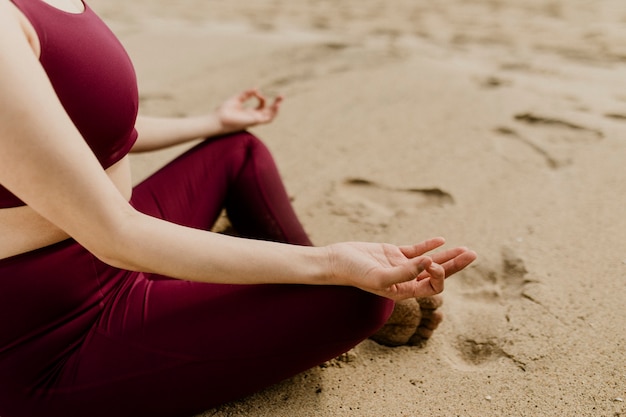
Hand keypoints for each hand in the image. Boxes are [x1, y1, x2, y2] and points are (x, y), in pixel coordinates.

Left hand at [216, 88, 282, 132]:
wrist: (219, 119)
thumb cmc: (225, 111)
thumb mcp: (237, 98)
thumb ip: (246, 94)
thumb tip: (256, 88)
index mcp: (249, 112)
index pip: (261, 105)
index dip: (261, 97)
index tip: (255, 92)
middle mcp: (254, 117)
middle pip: (269, 111)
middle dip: (276, 103)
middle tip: (282, 95)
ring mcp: (255, 120)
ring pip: (270, 115)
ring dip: (277, 108)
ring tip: (281, 98)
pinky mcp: (254, 121)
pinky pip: (267, 119)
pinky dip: (273, 112)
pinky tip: (276, 105)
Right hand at [327, 237, 475, 300]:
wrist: (334, 261)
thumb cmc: (353, 272)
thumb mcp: (379, 276)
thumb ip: (404, 272)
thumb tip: (430, 262)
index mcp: (403, 292)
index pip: (432, 286)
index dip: (439, 275)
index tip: (432, 263)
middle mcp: (405, 281)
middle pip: (437, 275)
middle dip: (455, 265)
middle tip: (473, 254)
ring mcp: (400, 266)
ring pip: (430, 262)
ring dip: (447, 255)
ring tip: (466, 249)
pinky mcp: (393, 253)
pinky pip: (416, 250)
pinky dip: (429, 245)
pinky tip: (441, 239)